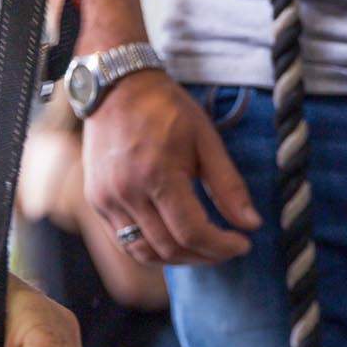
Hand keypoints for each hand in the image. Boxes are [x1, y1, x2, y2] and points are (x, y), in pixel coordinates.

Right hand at [81, 70, 260, 265]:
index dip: (221, 246)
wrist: (116, 87)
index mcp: (156, 175)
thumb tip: (251, 224)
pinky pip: (124, 241)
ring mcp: (105, 198)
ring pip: (144, 252)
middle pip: (169, 247)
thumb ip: (229, 186)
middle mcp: (125, 192)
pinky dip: (152, 250)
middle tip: (228, 249)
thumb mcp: (207, 141)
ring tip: (204, 250)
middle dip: (205, 255)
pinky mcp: (95, 200)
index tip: (243, 244)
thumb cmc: (166, 109)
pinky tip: (176, 242)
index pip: (192, 232)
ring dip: (178, 259)